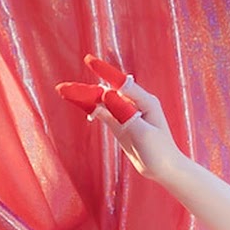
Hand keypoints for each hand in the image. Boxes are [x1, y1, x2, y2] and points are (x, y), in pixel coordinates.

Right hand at [55, 52, 184, 178]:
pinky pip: (102, 113)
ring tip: (64, 93)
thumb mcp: (143, 133)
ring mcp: (126, 114)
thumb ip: (124, 113)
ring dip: (85, 97)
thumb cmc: (160, 151)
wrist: (165, 169)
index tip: (88, 60)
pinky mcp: (120, 125)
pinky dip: (90, 108)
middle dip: (87, 89)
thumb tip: (106, 95)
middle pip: (107, 92)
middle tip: (64, 87)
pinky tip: (78, 104)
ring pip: (102, 102)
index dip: (104, 71)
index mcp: (145, 101)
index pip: (121, 83)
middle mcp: (135, 104)